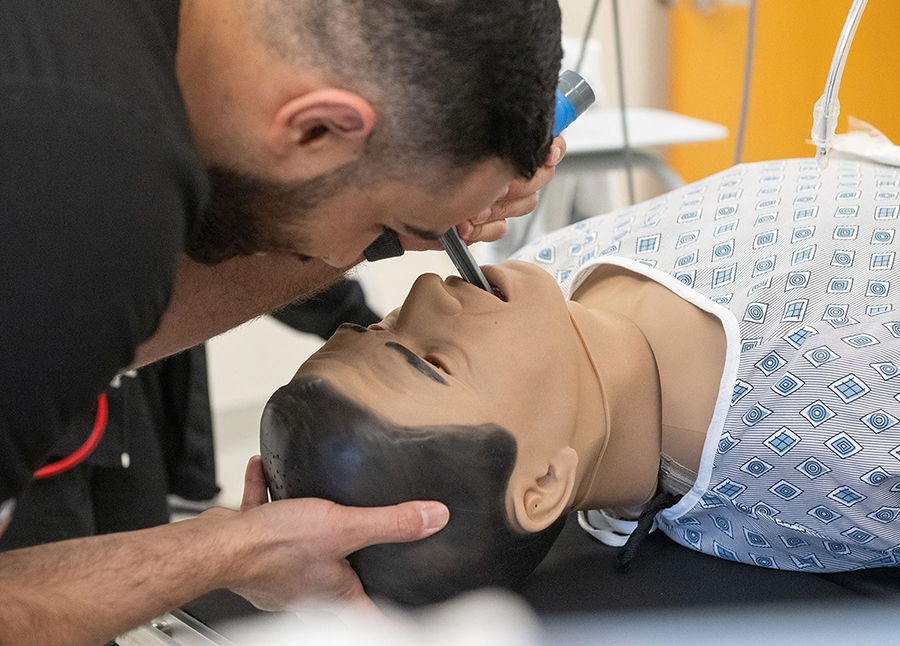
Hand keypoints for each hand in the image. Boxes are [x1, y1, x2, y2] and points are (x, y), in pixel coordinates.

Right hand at [206, 457, 449, 611]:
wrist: (216, 547)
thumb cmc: (272, 548)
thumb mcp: (344, 527)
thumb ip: (390, 523)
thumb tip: (432, 518)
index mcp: (334, 589)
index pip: (370, 613)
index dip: (387, 614)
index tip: (400, 616)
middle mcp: (307, 584)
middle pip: (336, 577)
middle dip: (348, 562)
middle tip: (361, 553)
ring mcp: (278, 567)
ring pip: (299, 544)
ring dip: (305, 519)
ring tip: (312, 503)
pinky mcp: (253, 546)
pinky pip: (264, 515)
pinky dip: (265, 494)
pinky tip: (263, 470)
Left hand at [399, 135, 566, 251]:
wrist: (379, 207)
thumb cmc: (406, 161)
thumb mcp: (451, 127)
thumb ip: (493, 124)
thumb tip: (535, 125)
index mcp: (496, 136)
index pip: (545, 138)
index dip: (551, 146)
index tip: (547, 152)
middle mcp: (497, 163)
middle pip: (540, 173)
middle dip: (519, 182)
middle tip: (497, 187)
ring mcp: (490, 195)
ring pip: (525, 203)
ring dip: (497, 207)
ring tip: (468, 210)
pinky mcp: (478, 224)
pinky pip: (500, 230)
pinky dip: (481, 230)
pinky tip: (460, 227)